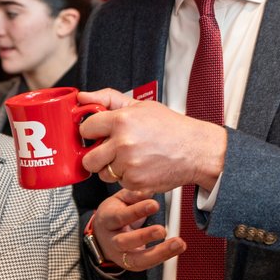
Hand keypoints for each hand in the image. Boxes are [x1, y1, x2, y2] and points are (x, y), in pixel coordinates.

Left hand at [78, 88, 226, 193]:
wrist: (195, 150)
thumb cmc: (170, 128)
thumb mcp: (141, 105)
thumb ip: (108, 99)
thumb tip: (83, 97)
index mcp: (122, 120)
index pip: (85, 128)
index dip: (90, 132)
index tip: (97, 134)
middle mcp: (123, 143)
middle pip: (88, 159)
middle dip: (96, 156)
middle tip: (110, 151)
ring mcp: (128, 164)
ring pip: (102, 173)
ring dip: (111, 168)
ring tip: (130, 158)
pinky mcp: (135, 182)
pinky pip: (118, 182)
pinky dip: (127, 177)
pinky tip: (140, 167)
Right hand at [92, 188, 184, 271]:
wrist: (102, 236)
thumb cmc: (114, 213)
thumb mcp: (119, 200)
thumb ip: (132, 195)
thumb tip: (147, 192)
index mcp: (106, 220)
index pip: (120, 217)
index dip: (137, 211)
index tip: (155, 205)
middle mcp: (111, 240)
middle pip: (124, 242)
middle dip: (145, 236)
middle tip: (162, 230)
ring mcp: (120, 255)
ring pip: (137, 259)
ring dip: (159, 253)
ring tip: (178, 243)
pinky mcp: (130, 264)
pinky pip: (146, 264)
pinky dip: (164, 257)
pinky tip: (178, 248)